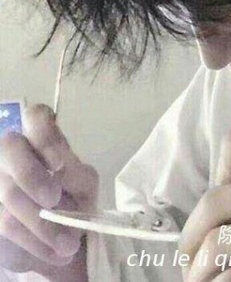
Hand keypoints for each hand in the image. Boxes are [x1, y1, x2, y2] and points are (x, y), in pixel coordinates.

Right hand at [0, 103, 97, 279]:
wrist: (61, 239)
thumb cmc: (75, 199)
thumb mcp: (84, 185)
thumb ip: (75, 175)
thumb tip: (58, 172)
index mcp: (40, 137)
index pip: (36, 117)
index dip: (45, 137)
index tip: (60, 164)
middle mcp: (12, 152)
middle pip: (10, 148)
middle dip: (32, 176)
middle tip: (53, 200)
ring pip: (8, 193)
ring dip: (40, 223)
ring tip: (67, 245)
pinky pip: (5, 226)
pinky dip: (32, 242)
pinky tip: (52, 254)